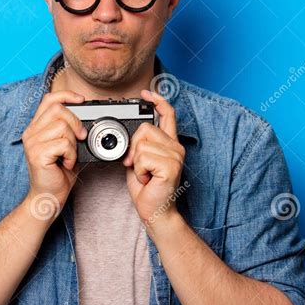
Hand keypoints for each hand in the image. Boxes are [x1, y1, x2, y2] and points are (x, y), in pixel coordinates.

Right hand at [22, 91, 86, 220]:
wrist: (48, 196)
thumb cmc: (58, 173)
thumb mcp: (67, 147)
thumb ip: (70, 131)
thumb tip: (88, 118)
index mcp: (37, 128)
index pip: (49, 99)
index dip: (66, 95)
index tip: (82, 100)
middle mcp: (31, 133)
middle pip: (58, 110)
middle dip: (76, 122)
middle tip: (81, 138)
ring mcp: (32, 143)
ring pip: (62, 127)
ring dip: (73, 143)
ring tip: (70, 156)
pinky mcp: (37, 154)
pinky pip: (63, 144)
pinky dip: (72, 154)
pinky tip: (67, 164)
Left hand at [123, 89, 184, 229]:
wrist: (155, 211)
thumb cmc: (148, 189)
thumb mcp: (139, 162)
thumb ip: (139, 146)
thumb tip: (128, 136)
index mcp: (170, 143)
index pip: (168, 113)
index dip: (157, 100)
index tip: (146, 93)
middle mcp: (176, 147)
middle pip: (146, 127)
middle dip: (133, 147)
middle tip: (137, 166)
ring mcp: (175, 156)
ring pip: (141, 144)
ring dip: (135, 163)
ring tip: (145, 174)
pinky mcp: (171, 166)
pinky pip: (142, 157)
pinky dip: (138, 170)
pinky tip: (148, 179)